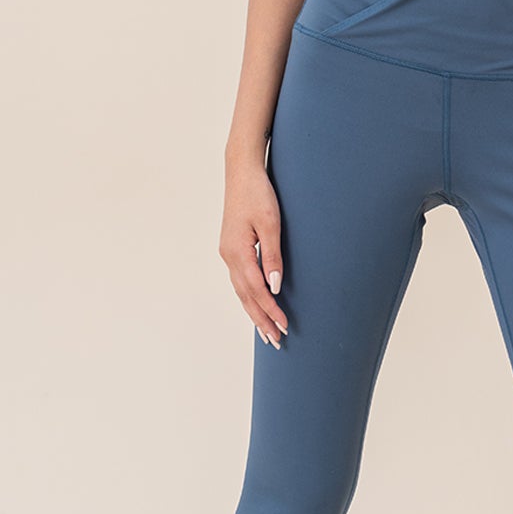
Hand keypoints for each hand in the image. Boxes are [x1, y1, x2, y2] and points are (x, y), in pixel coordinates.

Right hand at [221, 157, 288, 346]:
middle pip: (245, 296)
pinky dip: (248, 297)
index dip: (270, 310)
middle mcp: (229, 256)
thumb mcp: (270, 223)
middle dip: (261, 320)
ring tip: (266, 332)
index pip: (256, 290)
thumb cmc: (258, 194)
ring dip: (254, 312)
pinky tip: (256, 305)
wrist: (241, 172)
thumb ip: (273, 256)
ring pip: (241, 291)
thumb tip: (275, 286)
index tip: (284, 326)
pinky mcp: (232, 248)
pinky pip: (240, 280)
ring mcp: (228, 253)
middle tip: (276, 341)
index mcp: (237, 252)